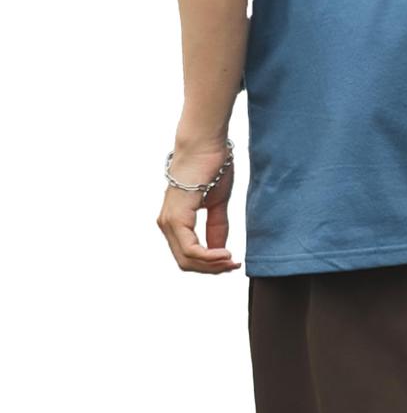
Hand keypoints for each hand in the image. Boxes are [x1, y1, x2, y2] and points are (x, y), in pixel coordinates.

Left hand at [157, 140, 241, 273]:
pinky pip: (190, 248)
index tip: (233, 262)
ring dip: (211, 265)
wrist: (205, 143)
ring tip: (232, 261)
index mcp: (176, 220)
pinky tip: (225, 254)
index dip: (211, 264)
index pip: (188, 254)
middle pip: (185, 262)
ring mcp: (169, 221)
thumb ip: (216, 226)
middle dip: (211, 269)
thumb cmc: (211, 165)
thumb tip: (220, 249)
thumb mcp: (217, 202)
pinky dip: (208, 256)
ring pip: (186, 259)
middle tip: (234, 265)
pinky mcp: (176, 217)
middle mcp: (167, 223)